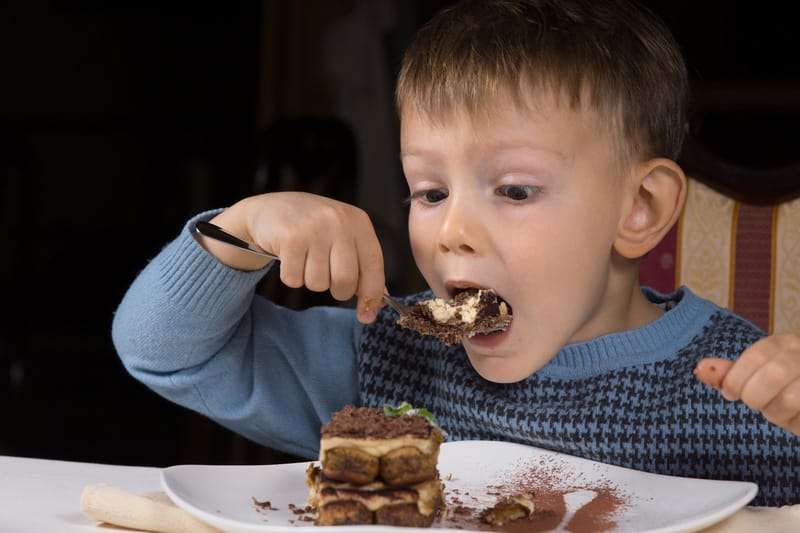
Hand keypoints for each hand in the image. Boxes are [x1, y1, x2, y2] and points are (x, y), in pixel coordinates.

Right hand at [201, 192, 385, 322]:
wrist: (272, 209)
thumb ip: (362, 266)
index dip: (372, 294)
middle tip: (327, 277)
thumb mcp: (344, 237)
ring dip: (311, 280)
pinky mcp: (290, 238)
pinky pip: (294, 279)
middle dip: (337, 290)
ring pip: (318, 283)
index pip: (373, 265)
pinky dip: (291, 276)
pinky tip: (290, 257)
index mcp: (358, 222)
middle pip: (345, 280)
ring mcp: (314, 228)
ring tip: (305, 259)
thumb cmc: (313, 227)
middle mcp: (339, 222)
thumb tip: (376, 304)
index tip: (366, 315)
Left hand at [694, 333, 799, 435]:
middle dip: (755, 397)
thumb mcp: (755, 376)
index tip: (729, 394)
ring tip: (778, 412)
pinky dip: (794, 423)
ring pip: (790, 400)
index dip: (735, 380)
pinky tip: (795, 418)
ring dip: (776, 414)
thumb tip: (699, 368)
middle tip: (756, 403)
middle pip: (773, 375)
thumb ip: (730, 373)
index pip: (754, 357)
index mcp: (783, 343)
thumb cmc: (783, 387)